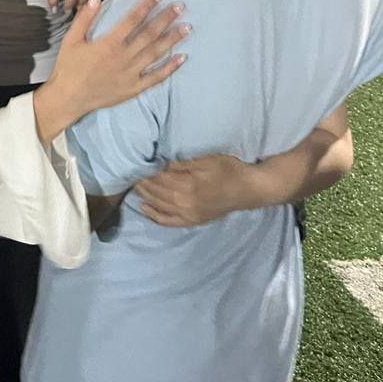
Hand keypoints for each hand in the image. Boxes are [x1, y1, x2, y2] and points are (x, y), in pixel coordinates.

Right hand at [43, 0, 187, 127]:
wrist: (69, 98)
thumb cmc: (69, 67)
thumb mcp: (71, 40)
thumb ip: (84, 18)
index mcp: (109, 44)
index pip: (132, 20)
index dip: (147, 5)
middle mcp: (124, 57)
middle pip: (149, 34)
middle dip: (166, 19)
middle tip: (180, 7)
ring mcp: (131, 74)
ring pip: (156, 53)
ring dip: (172, 39)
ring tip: (187, 27)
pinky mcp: (134, 88)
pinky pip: (156, 77)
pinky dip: (170, 67)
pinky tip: (182, 58)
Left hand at [133, 154, 258, 226]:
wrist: (250, 190)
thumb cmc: (230, 170)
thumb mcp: (206, 160)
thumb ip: (183, 165)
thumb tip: (163, 165)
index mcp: (188, 186)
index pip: (159, 180)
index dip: (147, 174)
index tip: (136, 167)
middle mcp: (185, 203)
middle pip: (157, 194)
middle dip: (143, 186)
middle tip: (132, 176)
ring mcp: (189, 215)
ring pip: (160, 207)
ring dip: (146, 198)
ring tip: (136, 189)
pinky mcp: (194, 221)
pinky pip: (170, 222)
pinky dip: (156, 216)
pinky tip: (146, 209)